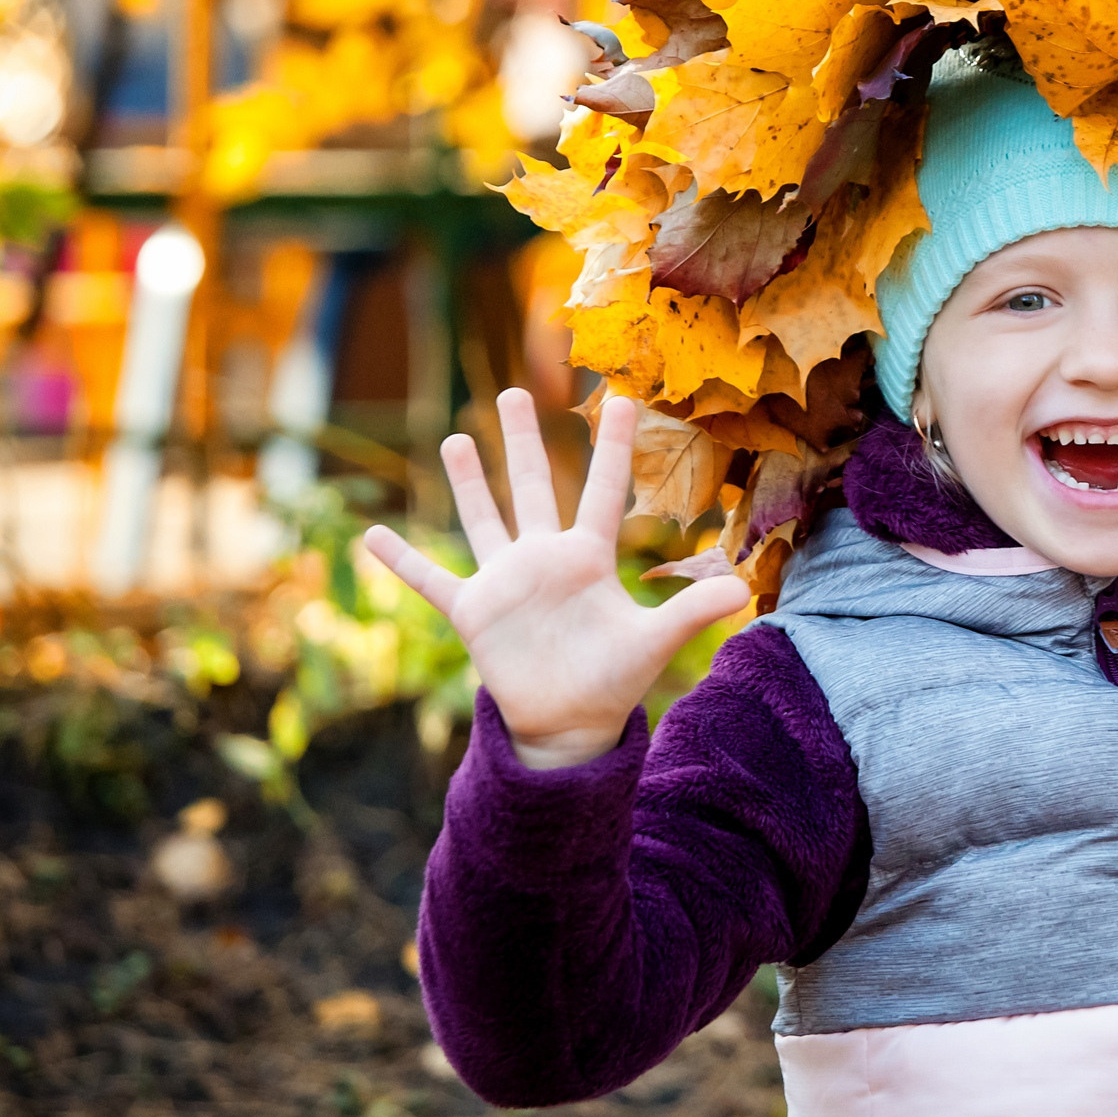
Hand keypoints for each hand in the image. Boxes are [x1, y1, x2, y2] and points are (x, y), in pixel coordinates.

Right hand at [365, 390, 750, 769]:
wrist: (570, 725)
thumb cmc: (614, 681)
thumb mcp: (654, 642)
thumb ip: (691, 611)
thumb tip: (745, 590)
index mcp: (589, 557)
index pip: (604, 490)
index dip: (614, 446)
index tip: (624, 397)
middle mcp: (545, 559)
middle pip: (534, 487)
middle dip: (523, 441)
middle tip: (514, 391)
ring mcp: (506, 581)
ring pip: (484, 518)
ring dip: (468, 482)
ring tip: (453, 437)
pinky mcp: (474, 610)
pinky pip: (432, 580)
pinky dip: (402, 561)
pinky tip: (373, 534)